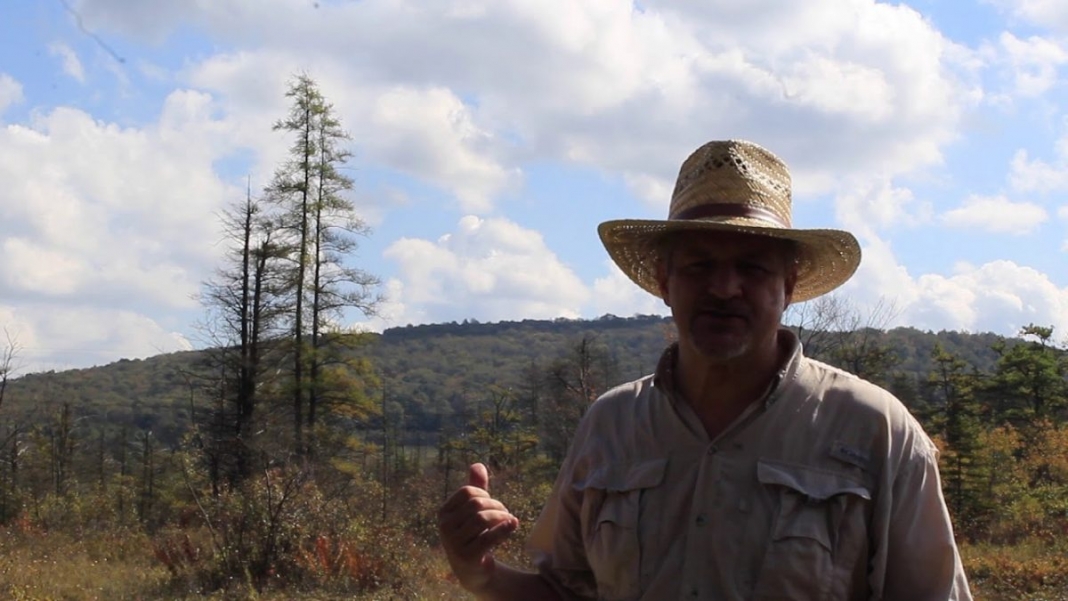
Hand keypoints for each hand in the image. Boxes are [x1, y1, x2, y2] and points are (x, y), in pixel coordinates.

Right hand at [438, 463, 519, 593]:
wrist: (472, 570)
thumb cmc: (473, 534)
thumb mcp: (473, 510)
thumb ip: (476, 488)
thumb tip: (478, 465)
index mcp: (443, 513)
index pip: (467, 491)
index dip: (485, 494)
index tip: (493, 503)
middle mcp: (445, 527)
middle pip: (476, 504)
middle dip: (496, 505)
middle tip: (505, 513)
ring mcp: (454, 544)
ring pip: (483, 519)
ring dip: (501, 517)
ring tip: (509, 520)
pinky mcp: (467, 557)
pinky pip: (489, 537)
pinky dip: (505, 529)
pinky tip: (513, 525)